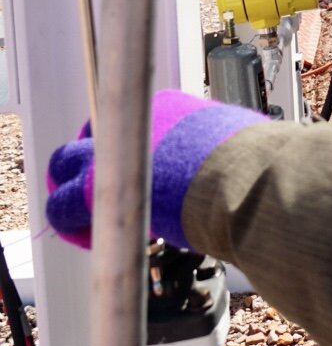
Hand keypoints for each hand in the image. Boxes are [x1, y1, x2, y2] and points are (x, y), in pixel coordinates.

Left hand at [46, 90, 263, 250]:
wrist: (243, 182)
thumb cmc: (254, 166)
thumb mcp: (234, 139)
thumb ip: (218, 145)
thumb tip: (234, 157)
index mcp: (166, 107)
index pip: (129, 121)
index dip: (125, 149)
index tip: (136, 171)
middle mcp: (132, 121)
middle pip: (90, 134)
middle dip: (86, 161)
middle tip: (92, 189)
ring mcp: (110, 152)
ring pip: (65, 164)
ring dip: (68, 189)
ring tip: (80, 217)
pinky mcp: (95, 188)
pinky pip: (62, 207)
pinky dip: (68, 222)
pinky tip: (86, 239)